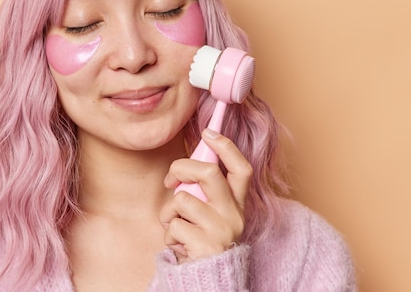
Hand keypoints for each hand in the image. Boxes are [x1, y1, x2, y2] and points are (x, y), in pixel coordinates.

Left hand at [159, 129, 251, 261]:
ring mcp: (222, 230)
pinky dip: (168, 233)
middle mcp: (234, 215)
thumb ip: (203, 191)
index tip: (208, 133)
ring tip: (176, 225)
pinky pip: (174, 225)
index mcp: (237, 204)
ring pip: (183, 199)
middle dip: (181, 168)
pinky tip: (178, 243)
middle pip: (209, 173)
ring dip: (168, 211)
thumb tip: (185, 165)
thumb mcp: (209, 212)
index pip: (241, 169)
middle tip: (170, 180)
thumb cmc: (201, 239)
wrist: (206, 279)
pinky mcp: (206, 246)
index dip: (226, 147)